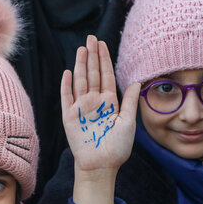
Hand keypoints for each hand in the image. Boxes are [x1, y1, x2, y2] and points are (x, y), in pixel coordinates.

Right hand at [61, 35, 139, 173]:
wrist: (102, 165)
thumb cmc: (117, 148)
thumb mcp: (128, 123)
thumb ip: (130, 102)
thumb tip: (135, 82)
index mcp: (109, 102)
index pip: (106, 76)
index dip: (104, 59)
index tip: (102, 44)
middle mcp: (94, 102)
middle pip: (92, 74)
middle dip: (92, 56)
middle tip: (90, 38)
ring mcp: (81, 108)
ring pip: (80, 81)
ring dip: (80, 65)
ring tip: (82, 49)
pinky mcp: (69, 117)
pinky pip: (67, 97)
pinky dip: (67, 84)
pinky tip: (68, 71)